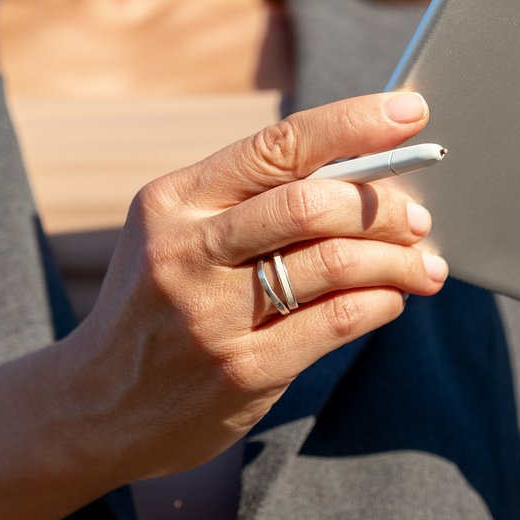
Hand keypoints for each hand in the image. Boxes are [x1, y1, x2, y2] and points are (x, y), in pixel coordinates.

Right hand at [59, 91, 447, 481]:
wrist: (97, 406)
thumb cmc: (160, 304)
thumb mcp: (178, 236)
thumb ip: (250, 203)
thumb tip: (365, 171)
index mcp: (173, 201)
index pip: (277, 145)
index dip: (353, 124)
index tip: (411, 113)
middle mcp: (187, 251)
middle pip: (313, 204)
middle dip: (383, 206)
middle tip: (417, 217)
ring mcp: (212, 315)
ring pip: (335, 263)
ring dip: (396, 259)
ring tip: (422, 264)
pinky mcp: (242, 371)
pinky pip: (337, 322)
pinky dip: (380, 303)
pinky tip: (390, 300)